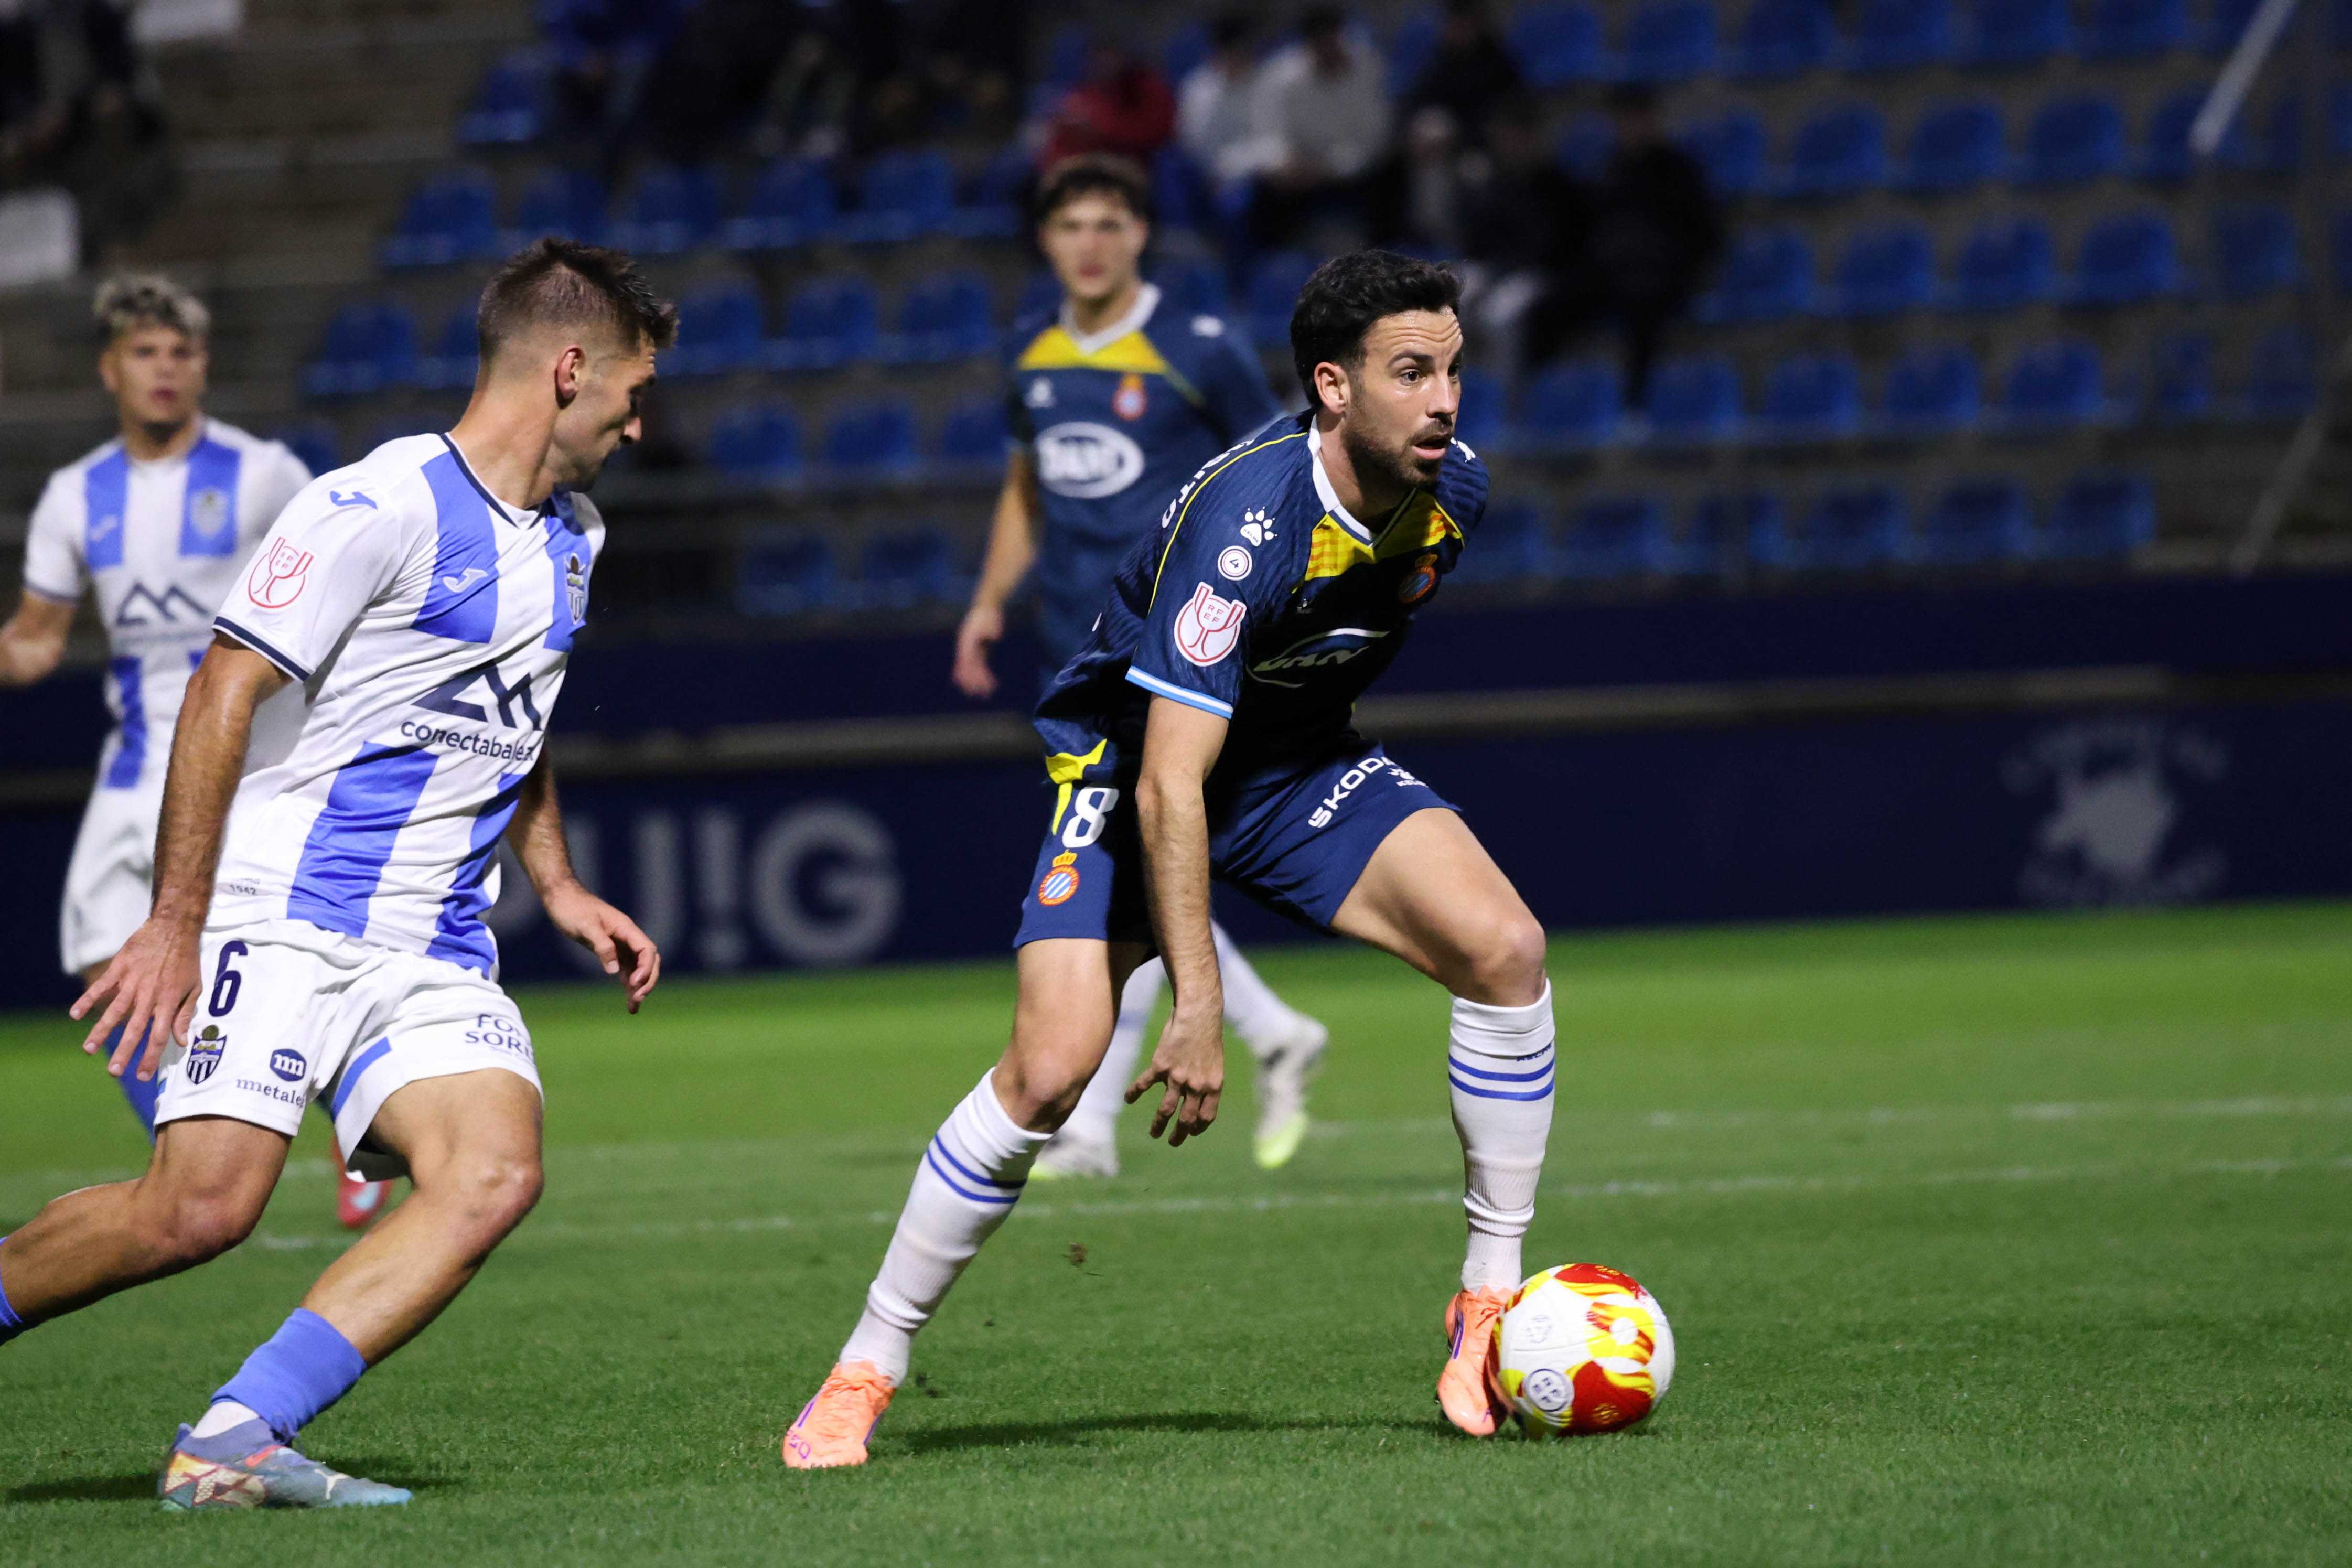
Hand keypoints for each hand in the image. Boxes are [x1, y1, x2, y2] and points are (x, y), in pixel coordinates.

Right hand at [71, 915, 202, 1081]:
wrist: (174, 928)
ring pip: (115, 1010)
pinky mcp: (120, 968)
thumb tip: (182, 1041)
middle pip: (135, 1028)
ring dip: (101, 1031)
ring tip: (88, 1049)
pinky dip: (87, 999)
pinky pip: (102, 987)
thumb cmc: (186, 960)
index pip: (159, 1036)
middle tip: (113, 1072)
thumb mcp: (195, 988)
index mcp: (169, 1002)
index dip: (150, 1057)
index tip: (141, 1076)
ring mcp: (133, 982)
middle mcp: (150, 995)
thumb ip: (186, 1015)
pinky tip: (75, 1014)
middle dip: (124, 1051)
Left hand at [543, 879, 660, 1011]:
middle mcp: (627, 937)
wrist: (560, 898)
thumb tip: (614, 970)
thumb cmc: (572, 909)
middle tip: (638, 998)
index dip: (646, 968)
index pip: (647, 950)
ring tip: (633, 1008)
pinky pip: (625, 969)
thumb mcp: (586, 926)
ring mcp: (620, 944)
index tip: (635, 983)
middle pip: (649, 961)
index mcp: (626, 928)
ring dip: (638, 987)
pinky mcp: (610, 951)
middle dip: (647, 980)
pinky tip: (627, 999)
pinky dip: (627, 984)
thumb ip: (602, 947)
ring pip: (638, 968)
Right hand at [951, 602, 1002, 699]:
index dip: (970, 671)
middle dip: (974, 680)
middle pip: (969, 667)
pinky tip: (989, 684)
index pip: (967, 659)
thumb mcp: (991, 617)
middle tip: (981, 694)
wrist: (986, 606)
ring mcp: (972, 649)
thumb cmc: (988, 612)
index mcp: (967, 640)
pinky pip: (980, 665)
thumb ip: (992, 626)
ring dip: (978, 681)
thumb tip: (995, 635)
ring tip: (985, 694)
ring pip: (974, 668)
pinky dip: (983, 675)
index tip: (974, 682)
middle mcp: (967, 646)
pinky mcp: (980, 650)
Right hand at [1125, 1005, 1225, 1146]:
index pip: (1206, 1117)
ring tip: (1154, 1134)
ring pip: (1165, 1110)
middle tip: (1173, 1142)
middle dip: (1179, 1135)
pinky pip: (1144, 1085)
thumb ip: (1207, 1081)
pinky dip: (1134, 1093)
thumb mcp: (1214, 1063)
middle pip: (1186, 1119)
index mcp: (1213, 1086)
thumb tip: (1199, 1097)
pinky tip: (1128, 1099)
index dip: (1199, 1128)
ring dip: (1159, 1125)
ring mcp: (1177, 1078)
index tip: (1192, 1132)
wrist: (1198, 1015)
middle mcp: (1196, 1086)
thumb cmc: (1208, 1037)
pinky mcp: (1160, 1066)